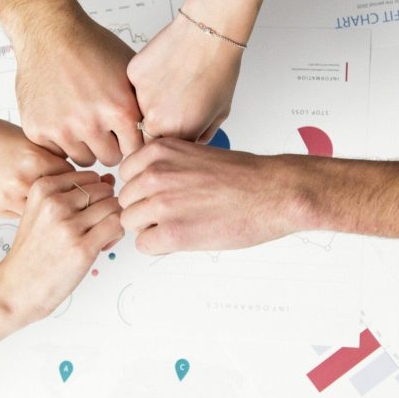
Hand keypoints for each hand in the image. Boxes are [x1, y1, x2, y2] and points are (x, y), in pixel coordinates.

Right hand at [0, 0, 143, 166]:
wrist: (49, 32)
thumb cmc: (90, 46)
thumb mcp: (130, 72)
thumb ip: (143, 105)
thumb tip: (160, 128)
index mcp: (120, 109)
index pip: (136, 150)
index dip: (131, 141)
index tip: (125, 133)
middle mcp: (91, 123)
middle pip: (110, 159)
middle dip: (109, 145)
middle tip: (102, 125)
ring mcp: (62, 129)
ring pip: (83, 159)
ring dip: (85, 145)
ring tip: (82, 119)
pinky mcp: (38, 130)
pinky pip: (56, 152)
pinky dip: (60, 140)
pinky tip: (62, 117)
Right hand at [0, 113, 73, 216]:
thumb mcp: (28, 138)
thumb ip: (50, 156)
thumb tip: (71, 173)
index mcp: (35, 158)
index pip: (72, 178)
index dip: (74, 179)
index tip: (76, 181)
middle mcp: (21, 180)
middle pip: (58, 198)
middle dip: (62, 197)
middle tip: (63, 195)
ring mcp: (6, 197)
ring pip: (39, 212)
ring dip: (42, 207)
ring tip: (42, 199)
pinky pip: (19, 216)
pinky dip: (23, 209)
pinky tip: (20, 198)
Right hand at [0, 170, 123, 320]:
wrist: (17, 287)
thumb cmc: (32, 253)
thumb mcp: (42, 212)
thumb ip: (74, 194)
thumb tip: (109, 180)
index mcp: (42, 188)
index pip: (90, 176)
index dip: (95, 194)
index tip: (86, 212)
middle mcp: (54, 203)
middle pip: (104, 190)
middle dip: (106, 207)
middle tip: (95, 227)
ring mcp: (68, 225)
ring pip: (113, 207)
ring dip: (113, 221)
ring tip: (98, 237)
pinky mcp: (82, 248)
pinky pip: (117, 226)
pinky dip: (116, 235)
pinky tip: (101, 245)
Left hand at [118, 138, 306, 253]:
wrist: (272, 193)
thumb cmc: (243, 176)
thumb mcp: (193, 154)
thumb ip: (164, 166)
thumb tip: (144, 184)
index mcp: (159, 151)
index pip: (126, 175)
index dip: (142, 189)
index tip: (158, 195)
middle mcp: (155, 174)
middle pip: (126, 200)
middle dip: (144, 210)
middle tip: (172, 214)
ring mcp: (161, 204)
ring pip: (130, 223)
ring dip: (150, 228)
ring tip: (180, 224)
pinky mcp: (172, 232)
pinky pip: (143, 245)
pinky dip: (159, 245)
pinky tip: (182, 237)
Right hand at [127, 0, 288, 143]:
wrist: (208, 33)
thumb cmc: (219, 69)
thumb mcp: (219, 113)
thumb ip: (200, 135)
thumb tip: (190, 143)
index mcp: (177, 133)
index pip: (162, 150)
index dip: (169, 141)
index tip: (175, 130)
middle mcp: (155, 119)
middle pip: (146, 133)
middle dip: (158, 124)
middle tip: (174, 104)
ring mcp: (140, 96)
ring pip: (138, 109)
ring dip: (150, 102)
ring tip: (172, 83)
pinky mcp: (133, 75)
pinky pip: (135, 86)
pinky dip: (146, 82)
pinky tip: (164, 70)